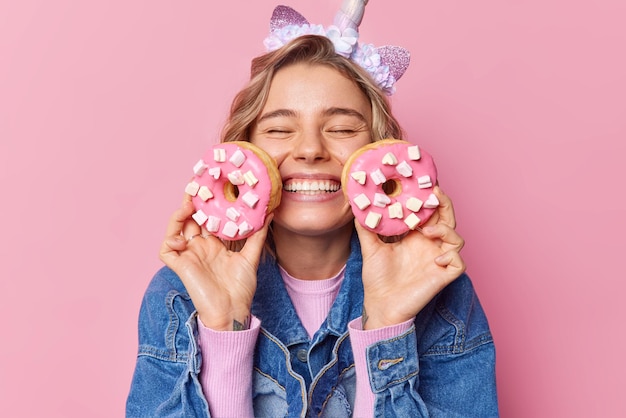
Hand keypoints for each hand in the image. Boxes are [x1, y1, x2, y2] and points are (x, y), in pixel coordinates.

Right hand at [159, 194, 270, 329]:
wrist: (232, 311)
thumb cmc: (241, 288)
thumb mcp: (251, 257)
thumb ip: (257, 235)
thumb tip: (269, 214)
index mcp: (215, 244)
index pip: (207, 218)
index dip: (206, 203)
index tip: (211, 186)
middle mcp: (200, 247)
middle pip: (190, 219)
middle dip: (191, 202)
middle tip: (196, 185)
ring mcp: (189, 255)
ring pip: (175, 229)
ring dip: (178, 216)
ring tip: (188, 205)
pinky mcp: (180, 266)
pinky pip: (166, 250)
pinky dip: (169, 241)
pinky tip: (181, 238)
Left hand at [355, 186, 464, 328]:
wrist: (381, 305)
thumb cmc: (377, 279)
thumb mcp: (370, 248)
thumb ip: (366, 227)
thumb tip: (358, 207)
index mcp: (415, 236)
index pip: (429, 212)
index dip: (430, 198)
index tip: (425, 183)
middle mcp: (429, 245)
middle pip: (447, 219)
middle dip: (444, 203)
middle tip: (435, 192)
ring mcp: (438, 260)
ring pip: (457, 239)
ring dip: (446, 230)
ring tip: (427, 231)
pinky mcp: (443, 276)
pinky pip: (459, 263)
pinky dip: (452, 257)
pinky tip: (436, 259)